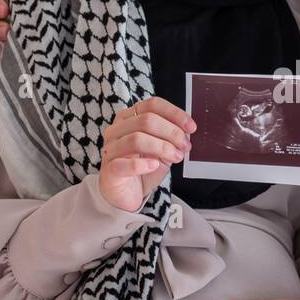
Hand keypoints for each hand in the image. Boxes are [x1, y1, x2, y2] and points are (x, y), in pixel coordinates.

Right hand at [98, 96, 196, 211]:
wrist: (126, 194)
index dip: (174, 113)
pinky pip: (123, 163)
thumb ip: (172, 139)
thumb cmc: (143, 169)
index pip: (152, 105)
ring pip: (136, 139)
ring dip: (162, 148)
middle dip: (172, 132)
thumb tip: (186, 131)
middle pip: (146, 120)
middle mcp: (117, 130)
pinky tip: (154, 166)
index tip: (190, 126)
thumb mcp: (162, 151)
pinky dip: (142, 164)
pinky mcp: (109, 170)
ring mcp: (110, 149)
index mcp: (129, 119)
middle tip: (185, 146)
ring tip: (175, 157)